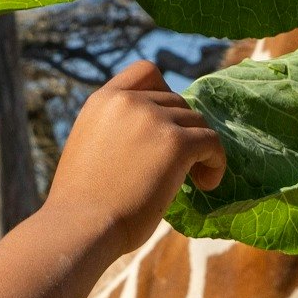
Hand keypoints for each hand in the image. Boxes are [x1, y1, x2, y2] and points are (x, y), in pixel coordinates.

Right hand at [44, 61, 221, 230]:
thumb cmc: (81, 204)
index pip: (146, 71)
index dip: (165, 92)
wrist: (81, 226)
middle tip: (180, 164)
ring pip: (197, 122)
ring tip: (195, 179)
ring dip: (200, 149)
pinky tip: (206, 184)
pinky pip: (212, 143)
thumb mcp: (90, 147)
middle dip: (182, 130)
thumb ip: (116, 130)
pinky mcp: (176, 143)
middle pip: (177, 102)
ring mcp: (153, 119)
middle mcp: (129, 102)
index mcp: (103, 100)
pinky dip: (216, 163)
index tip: (167, 122)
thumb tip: (151, 138)